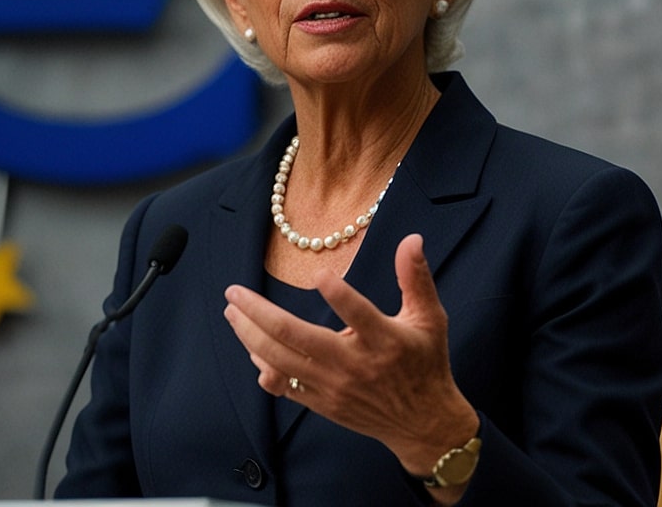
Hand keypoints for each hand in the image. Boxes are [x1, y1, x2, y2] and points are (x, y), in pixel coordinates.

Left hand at [223, 234, 479, 492]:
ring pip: (282, 361)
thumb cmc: (425, 364)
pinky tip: (250, 347)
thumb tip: (412, 238)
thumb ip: (416, 278)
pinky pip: (286, 386)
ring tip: (232, 312)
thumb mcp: (429, 318)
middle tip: (234, 292)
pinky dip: (264, 367)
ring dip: (252, 336)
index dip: (339, 295)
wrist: (423, 424)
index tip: (318, 274)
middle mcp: (354, 365)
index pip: (358, 315)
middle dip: (260, 313)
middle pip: (298, 337)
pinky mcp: (324, 403)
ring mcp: (334, 386)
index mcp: (384, 340)